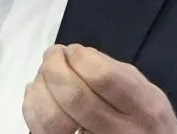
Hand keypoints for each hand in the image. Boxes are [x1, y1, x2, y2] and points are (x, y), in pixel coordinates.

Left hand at [22, 44, 176, 133]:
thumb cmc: (144, 117)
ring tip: (44, 75)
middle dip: (53, 67)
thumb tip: (73, 54)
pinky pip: (41, 132)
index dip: (78, 57)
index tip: (72, 51)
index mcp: (144, 107)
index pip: (102, 76)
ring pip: (53, 119)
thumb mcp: (145, 90)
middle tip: (52, 55)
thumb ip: (113, 69)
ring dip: (40, 87)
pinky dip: (32, 106)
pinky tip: (39, 94)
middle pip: (74, 97)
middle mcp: (122, 132)